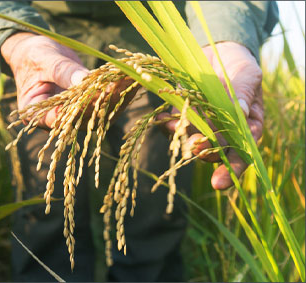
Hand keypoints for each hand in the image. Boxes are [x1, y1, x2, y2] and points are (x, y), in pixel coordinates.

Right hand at [1, 32, 136, 128]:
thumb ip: (62, 72)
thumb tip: (84, 80)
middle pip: (84, 117)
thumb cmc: (33, 56)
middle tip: (124, 81)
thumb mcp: (44, 60)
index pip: (60, 118)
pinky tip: (130, 77)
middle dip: (106, 99)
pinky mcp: (87, 107)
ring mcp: (74, 116)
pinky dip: (118, 91)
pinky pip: (104, 103)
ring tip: (133, 77)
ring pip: (99, 113)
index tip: (100, 93)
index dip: (81, 108)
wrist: (35, 54)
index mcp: (38, 115)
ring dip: (118, 96)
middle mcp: (58, 121)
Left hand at [159, 41, 263, 189]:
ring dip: (185, 141)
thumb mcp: (247, 76)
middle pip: (216, 151)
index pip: (243, 153)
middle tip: (196, 149)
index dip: (232, 169)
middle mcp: (224, 131)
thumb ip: (243, 93)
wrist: (217, 51)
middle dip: (206, 153)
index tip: (218, 183)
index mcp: (247, 127)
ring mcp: (202, 124)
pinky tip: (164, 122)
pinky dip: (169, 126)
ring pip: (193, 141)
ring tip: (179, 136)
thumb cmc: (239, 66)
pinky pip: (175, 126)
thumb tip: (239, 110)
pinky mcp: (183, 115)